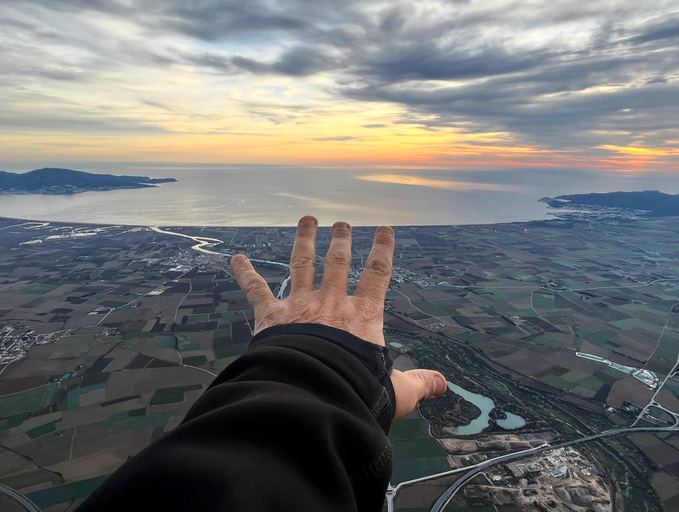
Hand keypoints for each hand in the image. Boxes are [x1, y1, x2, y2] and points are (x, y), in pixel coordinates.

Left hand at [230, 215, 446, 420]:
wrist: (312, 394)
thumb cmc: (356, 392)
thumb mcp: (398, 391)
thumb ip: (419, 383)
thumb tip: (443, 385)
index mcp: (363, 316)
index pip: (378, 274)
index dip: (382, 249)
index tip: (384, 229)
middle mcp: (332, 303)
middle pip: (338, 263)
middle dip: (341, 241)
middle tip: (341, 223)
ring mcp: (300, 305)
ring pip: (303, 263)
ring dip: (304, 240)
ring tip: (307, 220)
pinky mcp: (271, 316)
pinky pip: (256, 289)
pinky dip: (245, 273)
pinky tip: (235, 258)